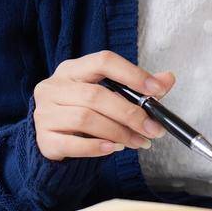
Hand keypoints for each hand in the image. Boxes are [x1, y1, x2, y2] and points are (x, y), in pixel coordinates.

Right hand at [32, 50, 175, 160]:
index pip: (103, 61)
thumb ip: (138, 88)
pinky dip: (97, 147)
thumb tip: (168, 79)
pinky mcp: (43, 139)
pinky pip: (72, 144)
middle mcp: (54, 87)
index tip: (157, 91)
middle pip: (96, 95)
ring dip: (118, 133)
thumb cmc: (87, 111)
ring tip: (138, 142)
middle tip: (153, 129)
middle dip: (130, 114)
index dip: (132, 74)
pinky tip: (113, 148)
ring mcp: (45, 113)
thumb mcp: (110, 94)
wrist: (55, 137)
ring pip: (85, 119)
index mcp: (73, 69)